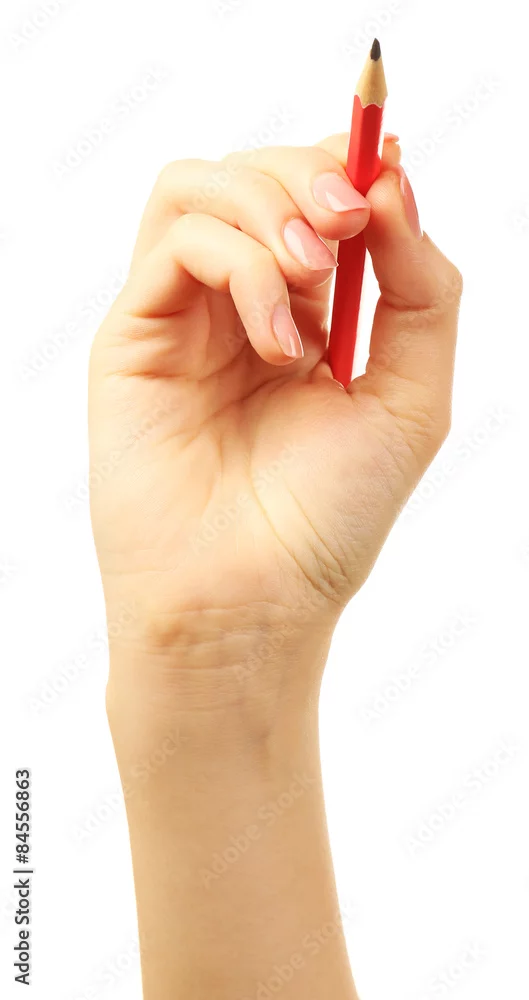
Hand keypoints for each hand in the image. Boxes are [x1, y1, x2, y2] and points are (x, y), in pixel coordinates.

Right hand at [89, 135, 461, 711]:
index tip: (383, 175)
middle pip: (254, 173)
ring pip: (200, 187)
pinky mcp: (132, 338)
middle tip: (348, 225)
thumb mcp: (414, 398)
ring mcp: (181, 320)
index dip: (347, 166)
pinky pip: (174, 245)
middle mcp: (237, 309)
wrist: (251, 602)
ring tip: (311, 280)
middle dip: (309, 176)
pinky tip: (273, 341)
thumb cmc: (328, 518)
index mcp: (302, 318)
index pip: (312, 199)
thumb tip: (394, 184)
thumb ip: (419, 290)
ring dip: (268, 207)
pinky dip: (238, 266)